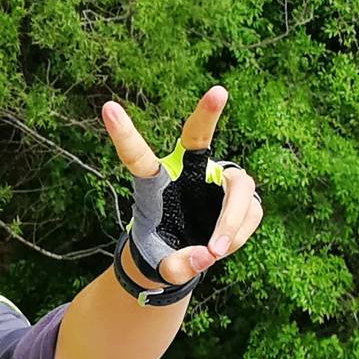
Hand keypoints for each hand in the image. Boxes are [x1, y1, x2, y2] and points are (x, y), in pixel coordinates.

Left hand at [103, 85, 262, 288]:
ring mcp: (216, 179)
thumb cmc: (163, 252)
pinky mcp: (240, 194)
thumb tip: (206, 255)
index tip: (108, 108)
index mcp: (154, 184)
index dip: (124, 134)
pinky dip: (239, 234)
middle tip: (218, 91)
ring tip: (217, 252)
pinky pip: (250, 210)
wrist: (184, 256)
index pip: (138, 157)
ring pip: (238, 186)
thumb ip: (177, 266)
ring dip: (232, 220)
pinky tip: (223, 247)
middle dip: (207, 115)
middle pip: (197, 138)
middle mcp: (186, 172)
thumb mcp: (160, 267)